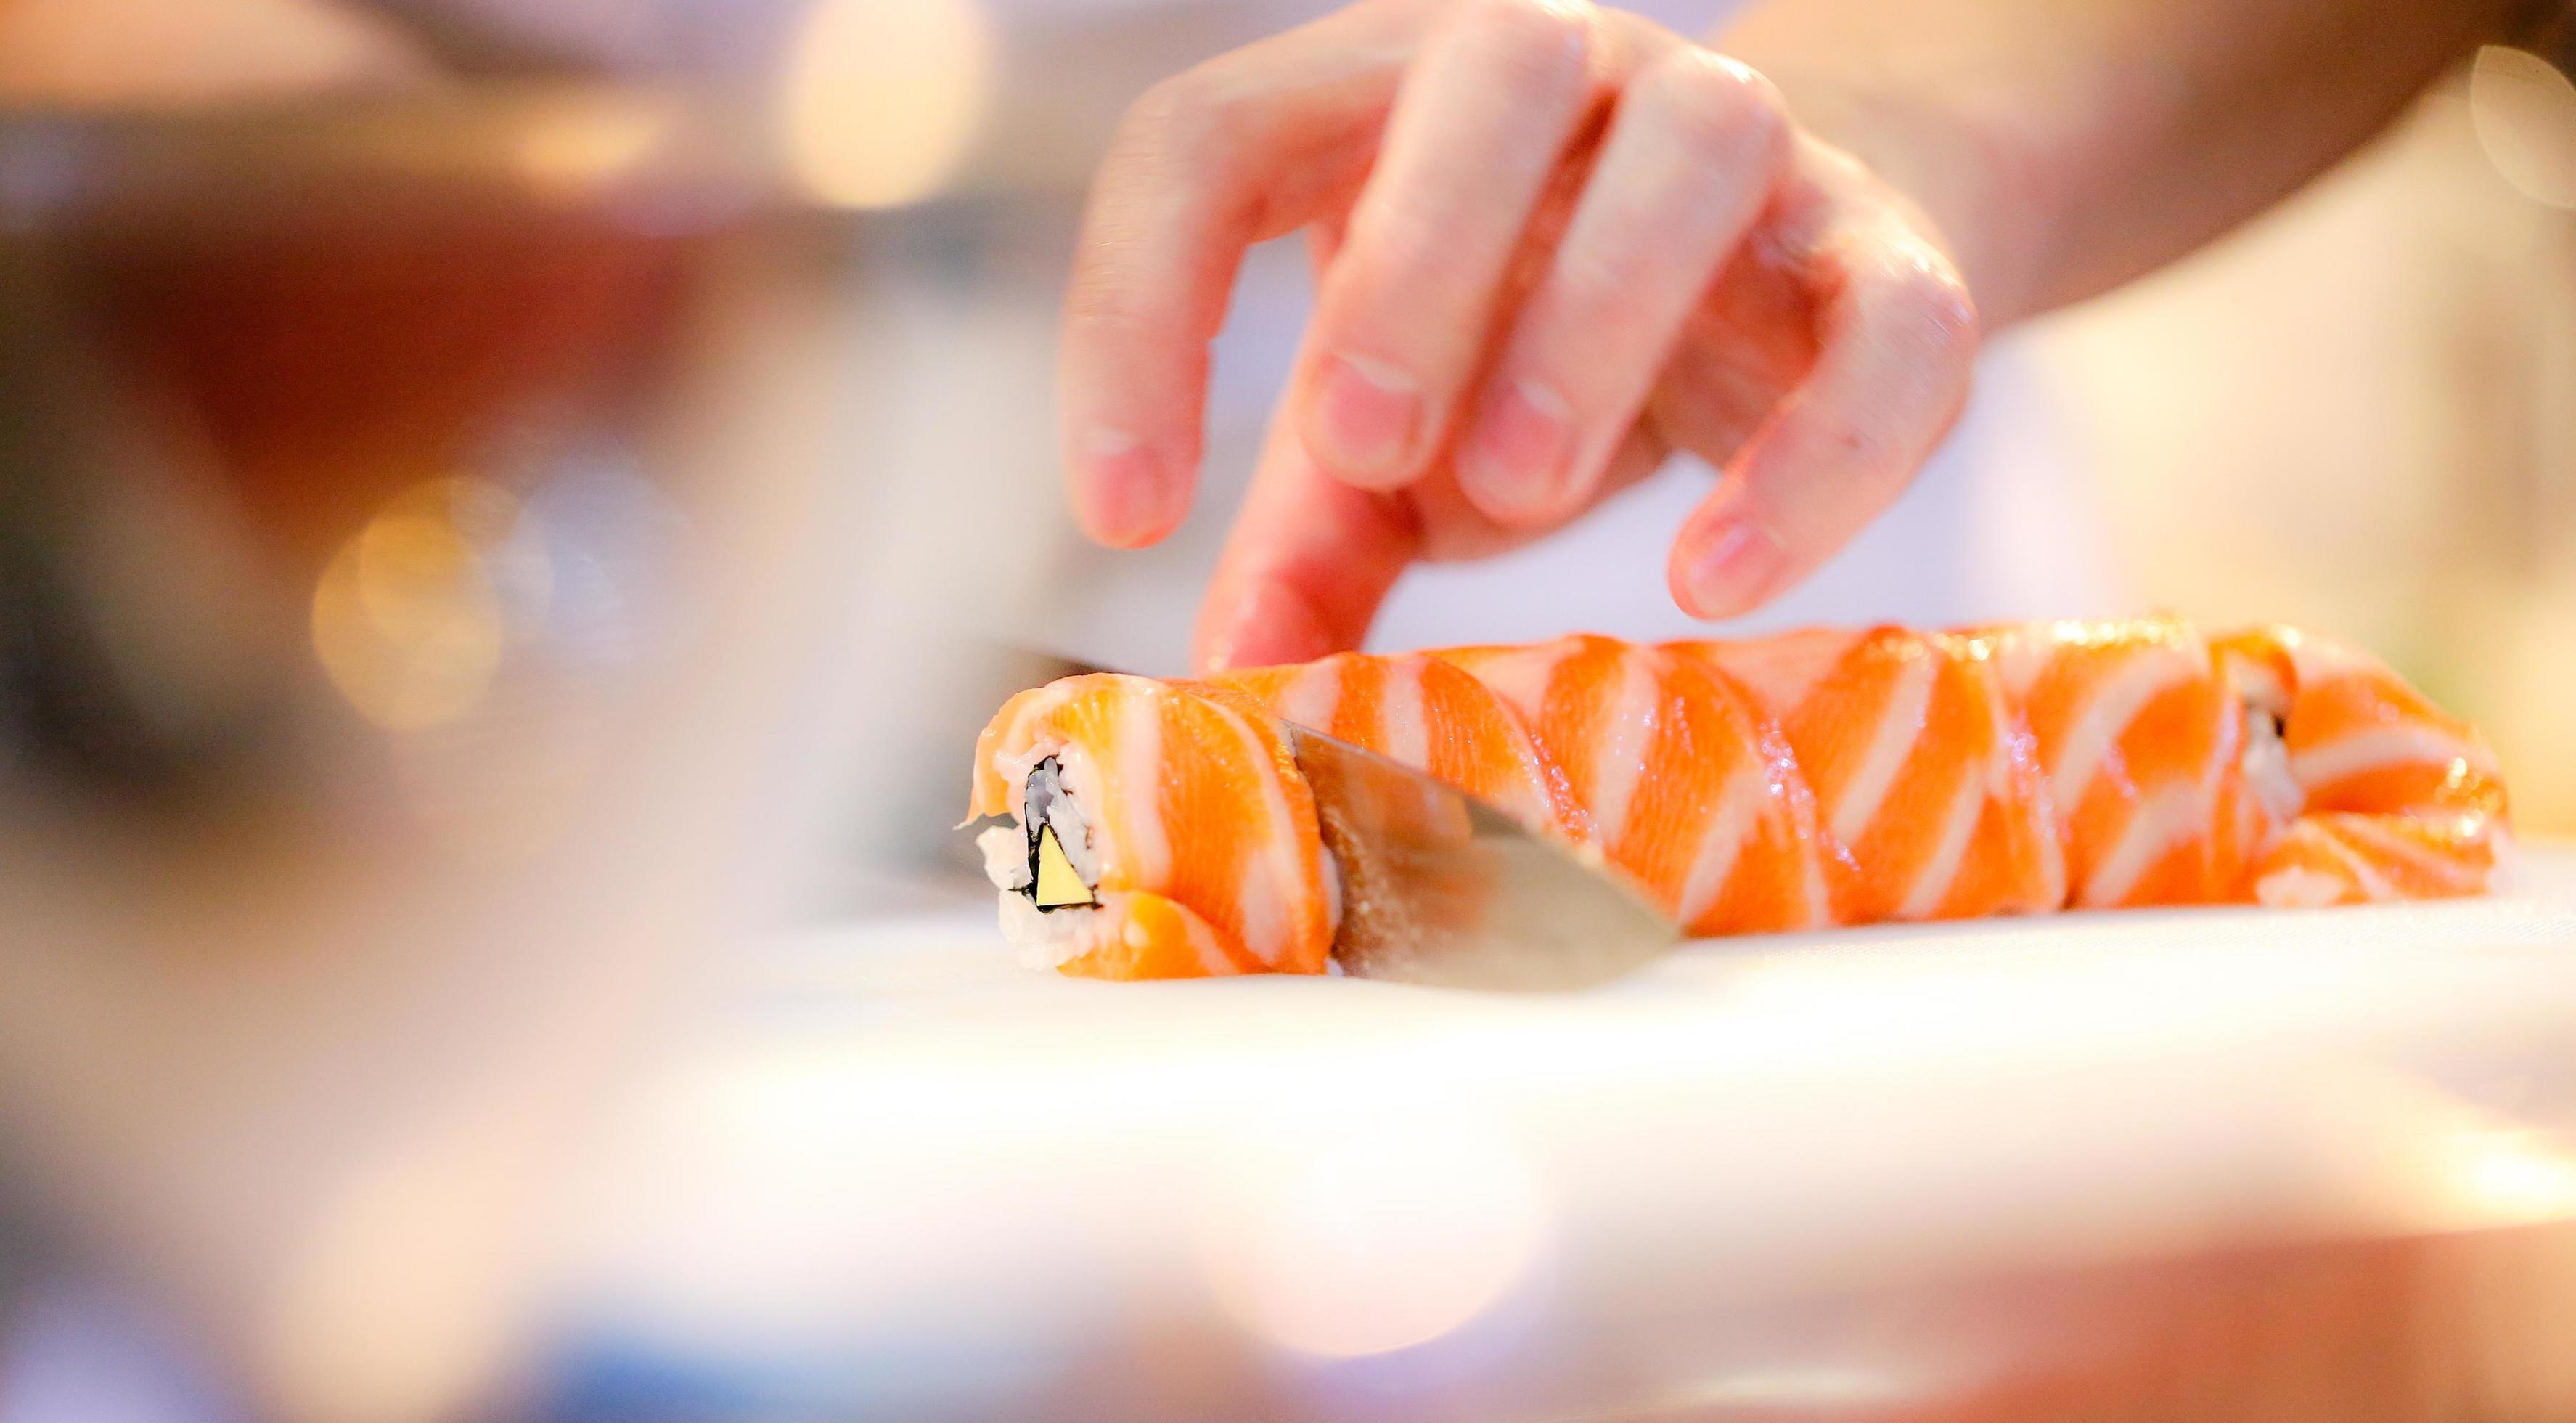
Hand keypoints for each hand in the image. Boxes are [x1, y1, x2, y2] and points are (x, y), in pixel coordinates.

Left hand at [1059, 0, 1978, 670]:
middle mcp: (1570, 76)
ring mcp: (1747, 140)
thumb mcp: (1398, 455)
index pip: (1217, 139)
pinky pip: (1884, 324)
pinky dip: (1809, 455)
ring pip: (1694, 153)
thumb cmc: (1547, 346)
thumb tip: (1233, 683)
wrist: (1809, 275)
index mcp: (1392, 99)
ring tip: (1518, 494)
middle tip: (1360, 446)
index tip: (1127, 510)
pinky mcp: (1891, 252)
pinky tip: (1711, 578)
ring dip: (1595, 317)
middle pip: (1490, 71)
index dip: (1144, 311)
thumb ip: (1310, 545)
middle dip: (1412, 261)